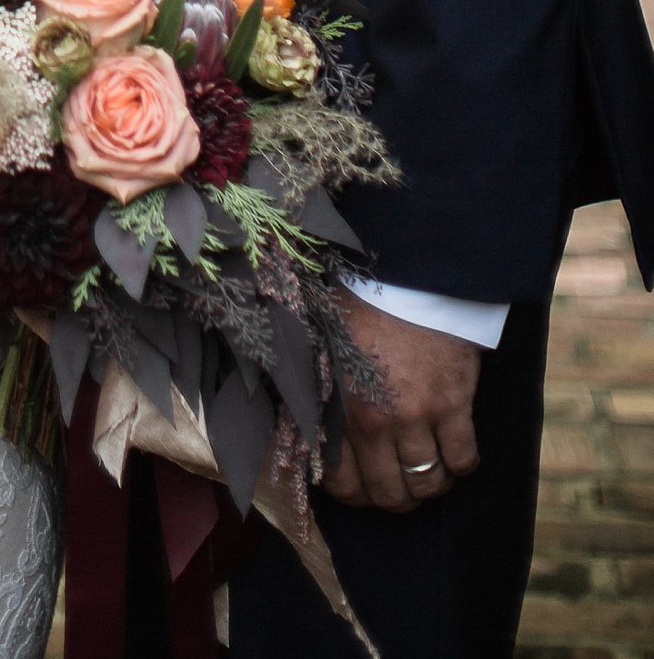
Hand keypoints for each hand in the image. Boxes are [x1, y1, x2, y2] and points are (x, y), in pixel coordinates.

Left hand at [323, 289, 480, 512]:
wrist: (404, 278)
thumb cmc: (358, 310)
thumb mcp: (324, 355)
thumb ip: (321, 401)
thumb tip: (313, 438)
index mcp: (339, 410)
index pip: (344, 484)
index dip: (356, 495)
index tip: (364, 487)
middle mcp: (376, 423)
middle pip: (390, 494)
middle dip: (396, 499)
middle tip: (402, 484)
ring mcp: (417, 417)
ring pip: (428, 484)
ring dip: (430, 485)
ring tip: (431, 469)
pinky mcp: (453, 406)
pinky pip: (463, 460)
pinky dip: (461, 464)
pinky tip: (455, 451)